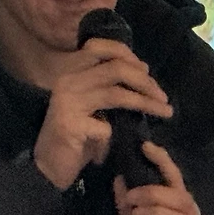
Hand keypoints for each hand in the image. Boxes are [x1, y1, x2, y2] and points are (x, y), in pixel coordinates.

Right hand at [32, 39, 172, 189]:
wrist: (48, 167)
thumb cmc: (76, 134)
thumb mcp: (93, 103)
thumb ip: (110, 84)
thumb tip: (143, 69)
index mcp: (72, 71)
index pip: (100, 47)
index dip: (128, 54)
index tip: (147, 70)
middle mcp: (68, 81)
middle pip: (116, 68)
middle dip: (145, 81)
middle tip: (163, 96)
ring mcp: (67, 103)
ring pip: (117, 94)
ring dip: (146, 103)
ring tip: (165, 111)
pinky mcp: (69, 126)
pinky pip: (106, 127)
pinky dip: (116, 135)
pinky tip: (116, 144)